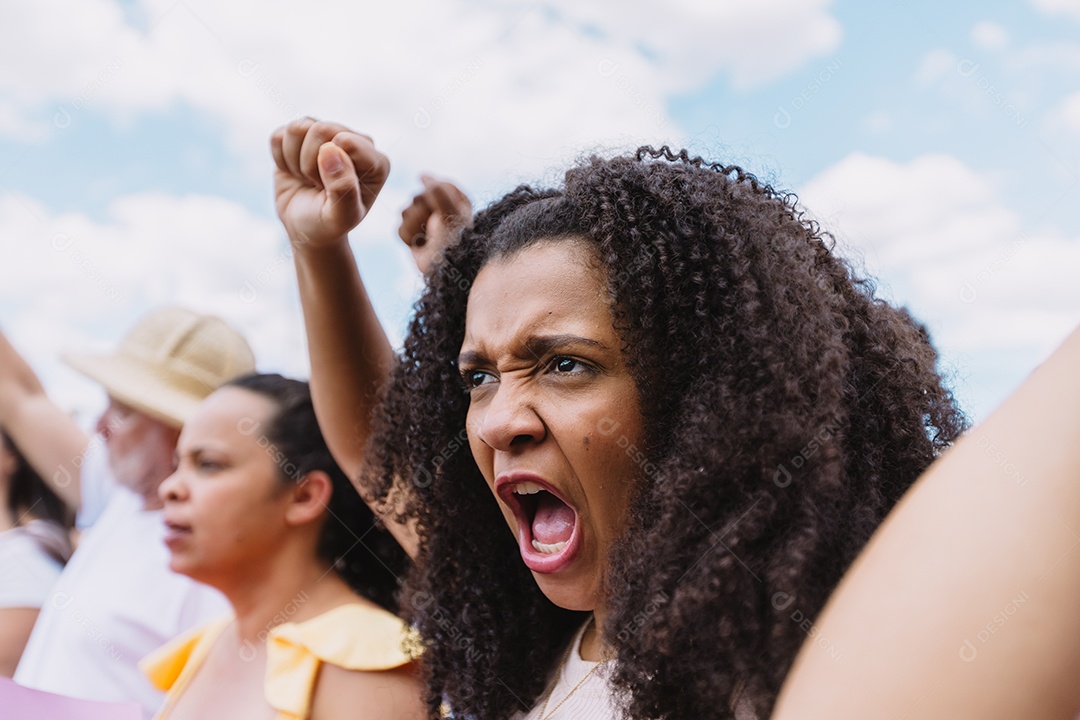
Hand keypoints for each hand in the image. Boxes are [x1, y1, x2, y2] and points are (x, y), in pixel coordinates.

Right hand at [271, 118, 389, 247]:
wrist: (306, 229)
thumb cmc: (328, 224)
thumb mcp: (341, 216)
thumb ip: (343, 187)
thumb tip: (331, 148)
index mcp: (376, 161)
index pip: (344, 141)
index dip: (328, 168)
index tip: (332, 190)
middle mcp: (355, 141)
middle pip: (320, 129)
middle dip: (310, 164)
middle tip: (318, 186)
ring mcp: (328, 135)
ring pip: (297, 128)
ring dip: (295, 161)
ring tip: (308, 180)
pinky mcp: (301, 136)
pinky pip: (279, 136)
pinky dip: (280, 160)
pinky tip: (295, 173)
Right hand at [398, 175, 471, 273]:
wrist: (448, 268)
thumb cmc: (456, 239)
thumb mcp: (452, 210)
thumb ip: (437, 189)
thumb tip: (422, 176)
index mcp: (455, 199)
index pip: (434, 184)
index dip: (434, 196)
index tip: (443, 209)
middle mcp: (439, 209)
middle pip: (416, 197)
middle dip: (424, 212)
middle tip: (437, 227)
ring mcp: (424, 222)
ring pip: (405, 212)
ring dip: (416, 225)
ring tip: (429, 236)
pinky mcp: (413, 237)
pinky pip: (400, 229)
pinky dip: (410, 237)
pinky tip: (420, 244)